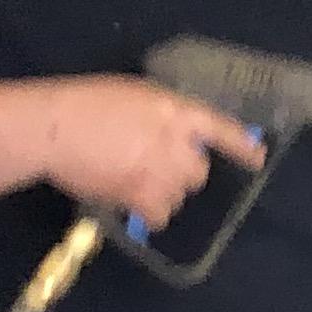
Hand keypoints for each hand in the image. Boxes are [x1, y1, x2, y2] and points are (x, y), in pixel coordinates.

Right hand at [31, 77, 264, 228]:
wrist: (55, 127)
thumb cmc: (87, 103)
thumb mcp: (136, 95)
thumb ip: (163, 115)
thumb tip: (172, 135)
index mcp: (177, 111)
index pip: (222, 129)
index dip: (242, 147)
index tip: (257, 158)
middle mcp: (177, 143)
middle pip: (199, 172)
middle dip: (183, 172)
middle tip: (155, 166)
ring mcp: (160, 171)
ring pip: (180, 195)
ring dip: (164, 192)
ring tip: (135, 180)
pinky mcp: (140, 196)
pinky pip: (161, 216)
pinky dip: (152, 214)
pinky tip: (135, 204)